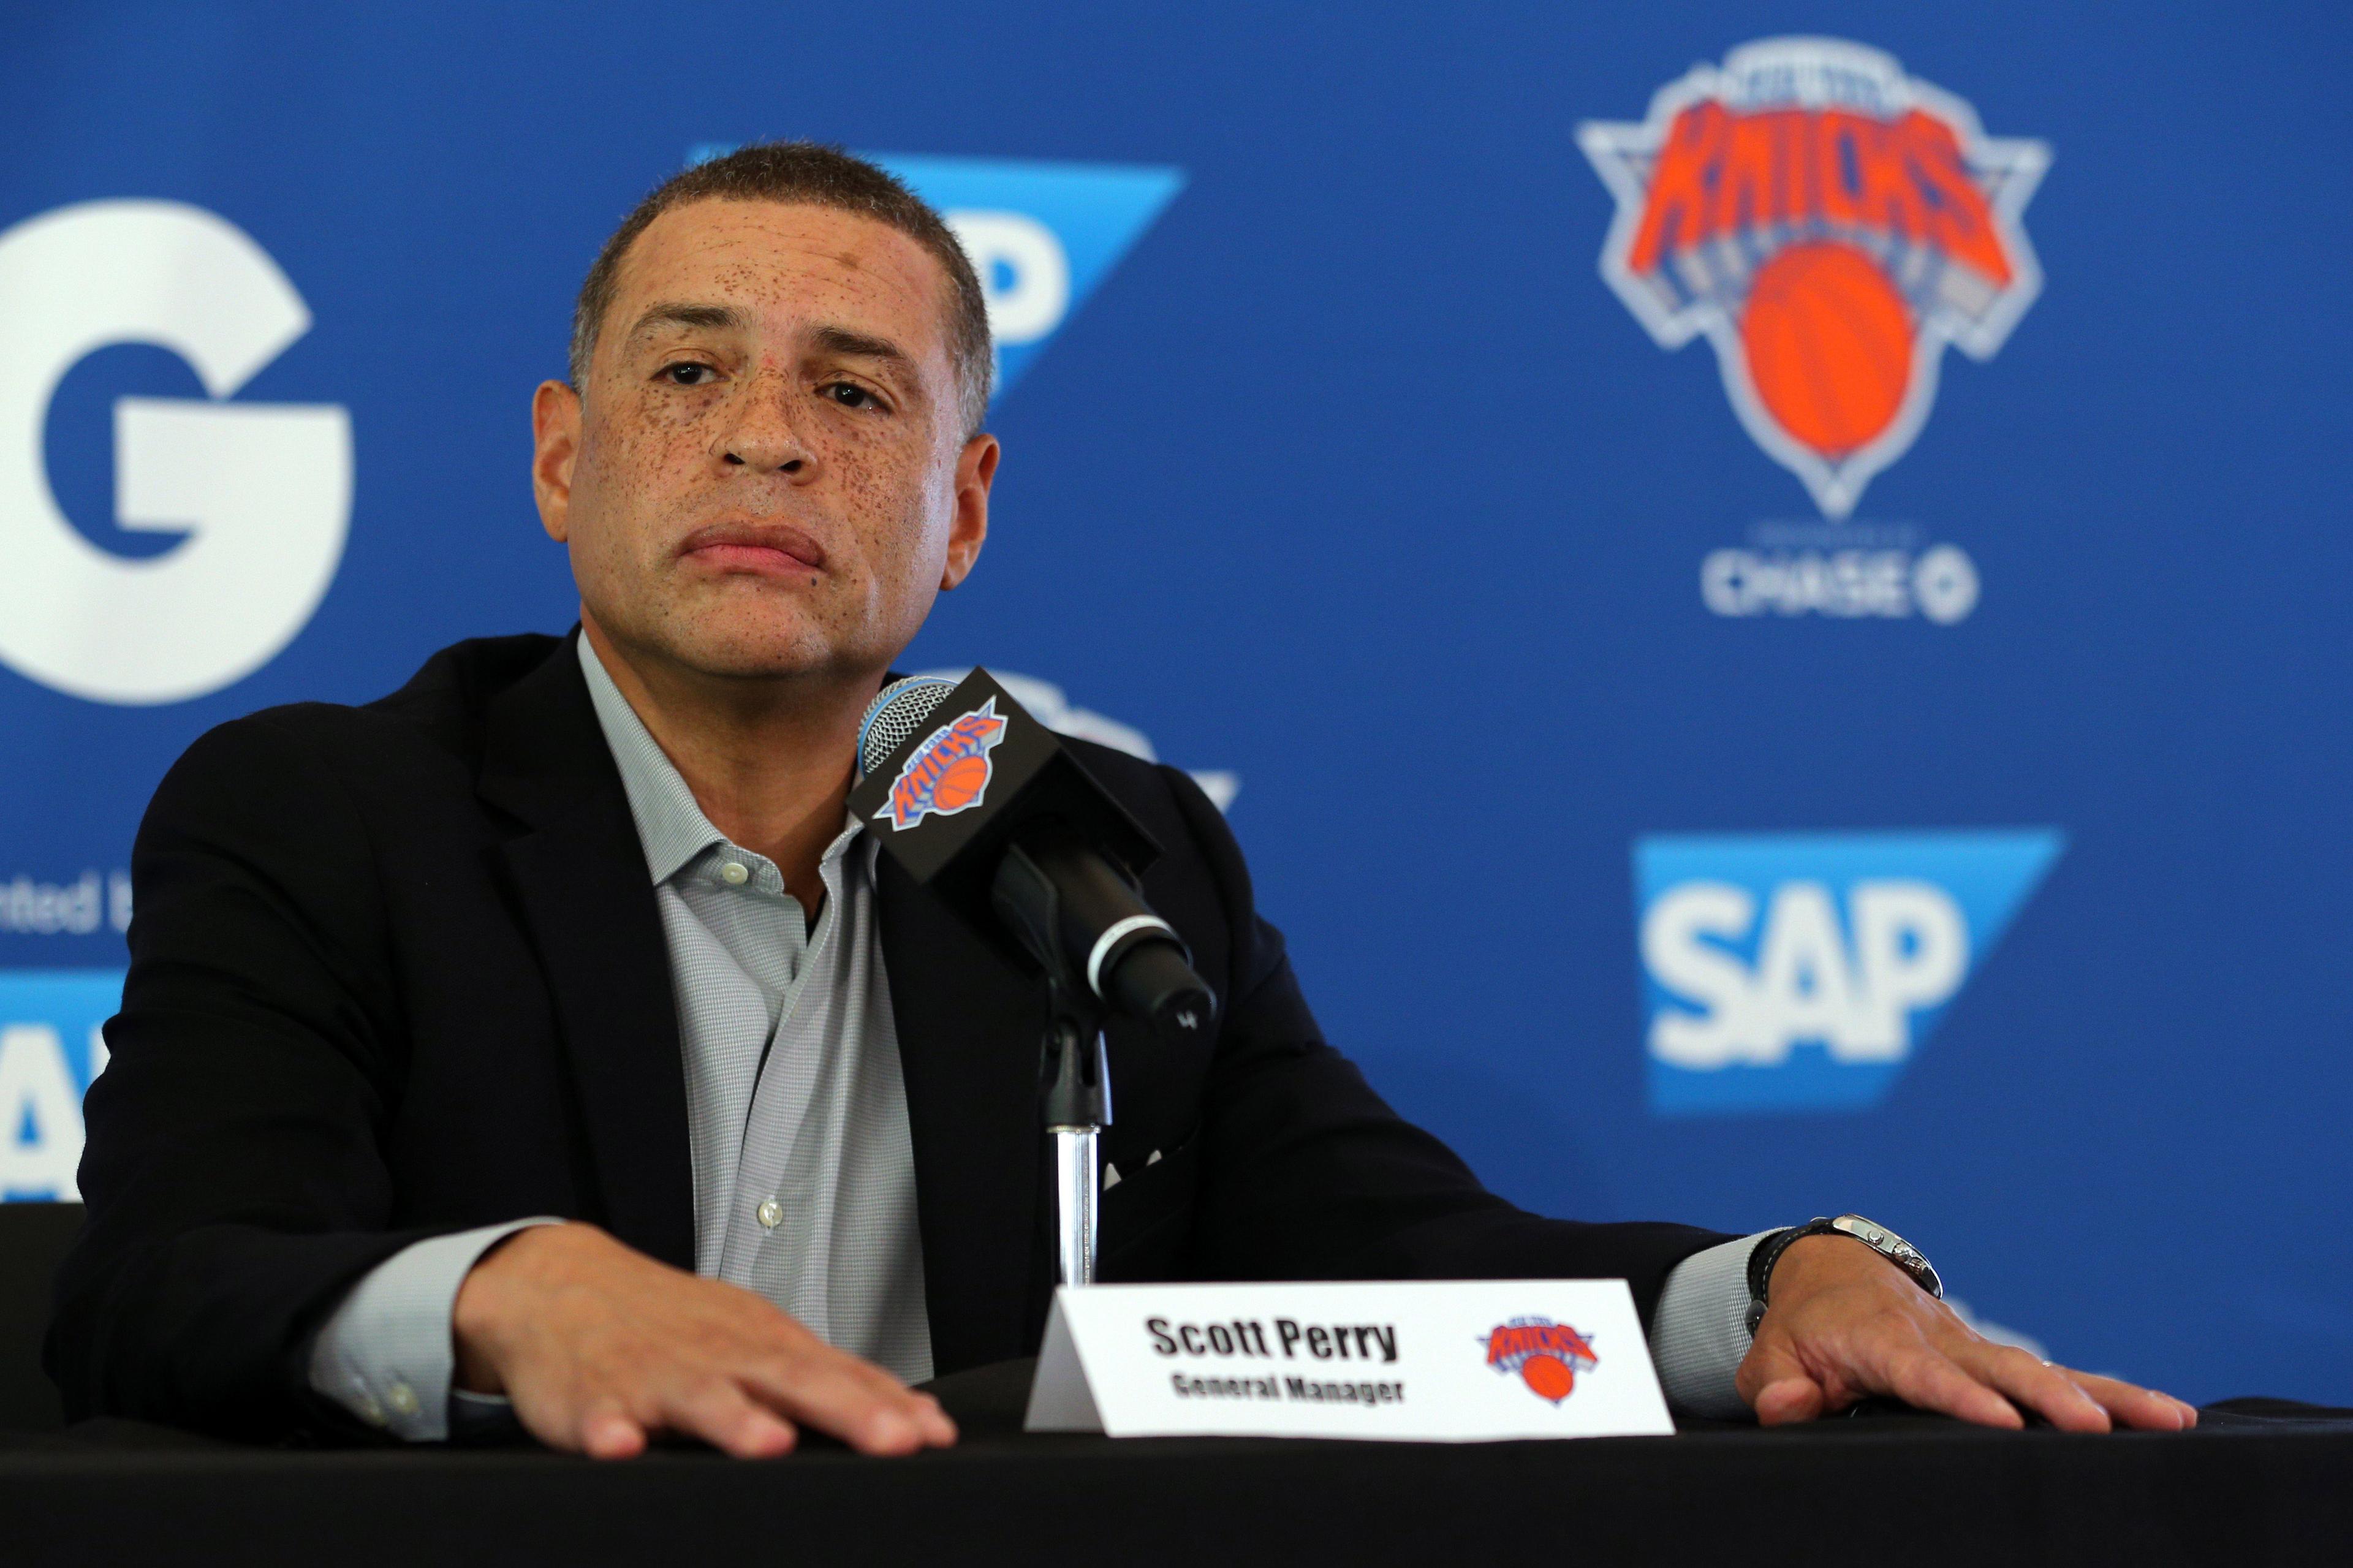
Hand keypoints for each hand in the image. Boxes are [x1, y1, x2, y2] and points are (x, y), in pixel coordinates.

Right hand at [451, 1222, 956, 1459]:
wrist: (565, 1286)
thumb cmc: (674, 1326)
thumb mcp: (757, 1342)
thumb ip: (833, 1384)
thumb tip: (917, 1420)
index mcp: (762, 1343)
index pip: (839, 1373)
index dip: (888, 1404)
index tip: (932, 1434)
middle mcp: (719, 1354)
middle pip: (789, 1378)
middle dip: (844, 1410)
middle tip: (891, 1439)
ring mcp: (654, 1373)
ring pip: (700, 1396)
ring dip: (735, 1419)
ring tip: (768, 1443)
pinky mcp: (591, 1397)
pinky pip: (598, 1416)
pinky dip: (609, 1430)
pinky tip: (620, 1446)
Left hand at [1736, 1234, 2198, 1432]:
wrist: (1831, 1275)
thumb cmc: (1802, 1330)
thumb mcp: (1771, 1356)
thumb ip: (1776, 1387)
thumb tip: (1789, 1405)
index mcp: (1881, 1340)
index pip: (1923, 1372)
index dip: (1959, 1396)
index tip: (1999, 1419)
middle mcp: (1940, 1338)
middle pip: (2002, 1366)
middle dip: (2049, 1395)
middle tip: (2094, 1426)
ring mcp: (1974, 1346)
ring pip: (2044, 1369)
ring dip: (2106, 1393)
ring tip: (2169, 1418)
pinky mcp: (1996, 1359)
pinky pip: (2056, 1376)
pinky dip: (2110, 1392)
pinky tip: (2166, 1416)